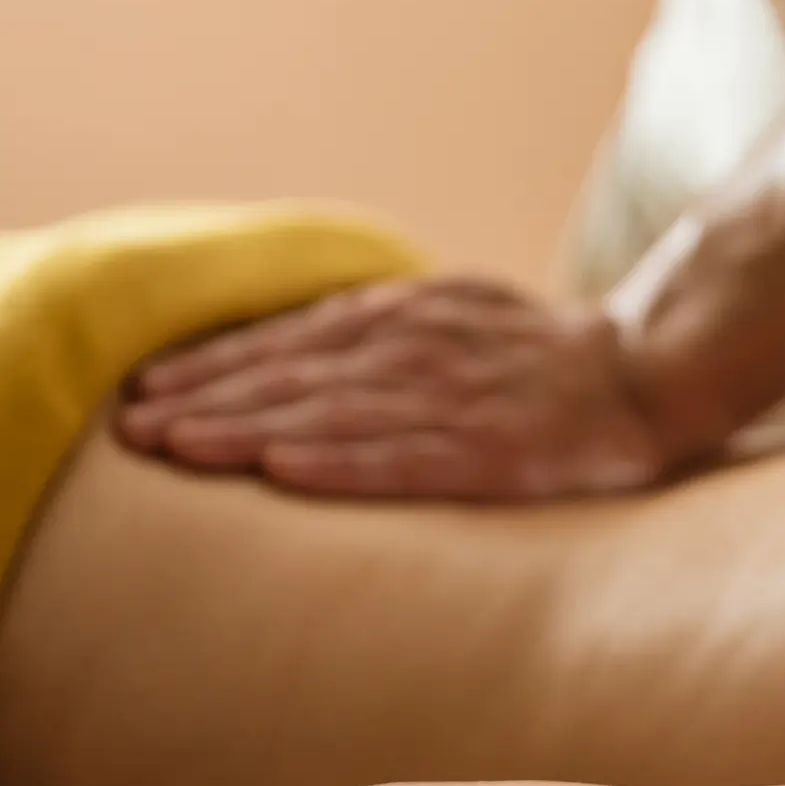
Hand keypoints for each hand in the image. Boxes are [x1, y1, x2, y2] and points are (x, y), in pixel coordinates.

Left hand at [119, 278, 673, 498]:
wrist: (646, 372)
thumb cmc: (539, 353)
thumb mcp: (453, 310)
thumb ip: (379, 322)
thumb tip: (288, 346)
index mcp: (411, 314)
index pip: (292, 339)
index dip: (214, 363)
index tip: (146, 388)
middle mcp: (424, 350)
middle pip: (298, 376)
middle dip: (210, 401)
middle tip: (137, 431)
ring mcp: (459, 402)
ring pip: (337, 416)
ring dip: (252, 431)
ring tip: (184, 449)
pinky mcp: (495, 454)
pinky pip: (407, 461)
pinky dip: (343, 465)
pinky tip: (288, 475)